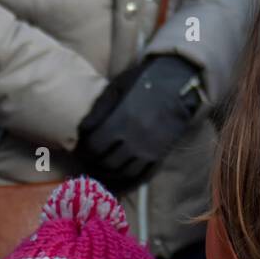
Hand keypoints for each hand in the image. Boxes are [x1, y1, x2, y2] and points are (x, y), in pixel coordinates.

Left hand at [76, 55, 205, 189]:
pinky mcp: (161, 153)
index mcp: (120, 121)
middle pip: (107, 162)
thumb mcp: (118, 87)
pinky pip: (143, 173)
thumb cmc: (145, 81)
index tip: (79, 149)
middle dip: (95, 162)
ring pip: (124, 172)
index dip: (83, 150)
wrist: (180, 83)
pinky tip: (122, 173)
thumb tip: (82, 130)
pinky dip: (130, 176)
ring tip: (103, 168)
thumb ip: (99, 109)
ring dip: (111, 173)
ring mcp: (149, 149)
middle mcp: (134, 139)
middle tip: (89, 160)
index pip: (94, 146)